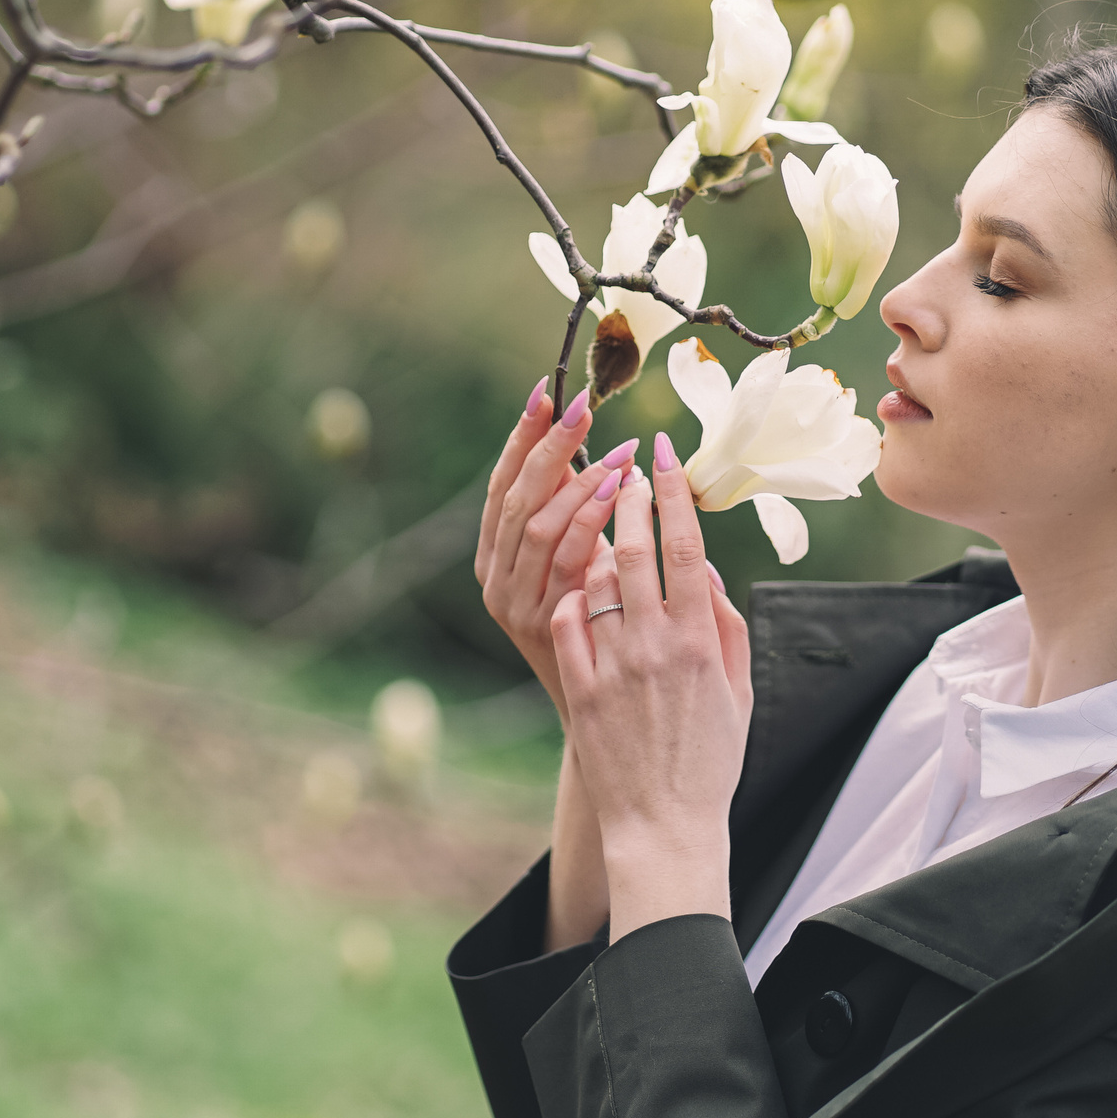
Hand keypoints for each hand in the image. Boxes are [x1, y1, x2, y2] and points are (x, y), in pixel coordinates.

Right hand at [474, 378, 640, 718]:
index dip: (522, 438)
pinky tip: (620, 494)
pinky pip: (567, 560)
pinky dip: (591, 520)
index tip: (546, 393)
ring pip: (537, 525)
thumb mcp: (583, 575)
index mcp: (495, 559)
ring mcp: (517, 604)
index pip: (503, 485)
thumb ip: (582, 527)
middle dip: (549, 447)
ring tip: (616, 453)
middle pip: (516, 497)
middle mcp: (496, 579)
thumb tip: (608, 462)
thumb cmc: (603, 640)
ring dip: (577, 480)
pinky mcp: (547, 624)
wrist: (604, 724)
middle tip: (582, 407)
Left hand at [550, 431, 752, 939]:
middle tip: (623, 471)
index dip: (674, 491)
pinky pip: (569, 622)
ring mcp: (614, 665)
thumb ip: (726, 625)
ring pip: (596, 578)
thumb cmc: (710, 761)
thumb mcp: (738, 691)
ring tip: (602, 532)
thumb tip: (706, 572)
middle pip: (633, 548)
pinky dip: (575, 598)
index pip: (687, 545)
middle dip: (625, 498)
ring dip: (597, 545)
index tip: (663, 453)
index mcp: (702, 640)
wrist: (665, 826)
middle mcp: (655, 644)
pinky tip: (581, 591)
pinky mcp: (581, 686)